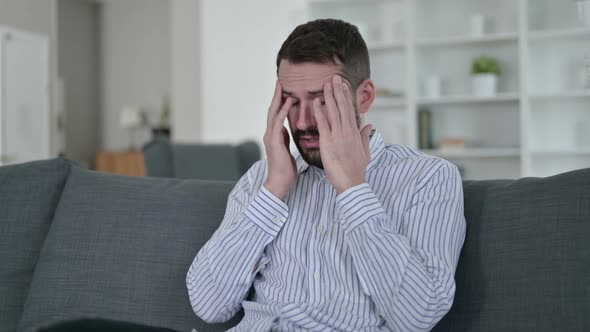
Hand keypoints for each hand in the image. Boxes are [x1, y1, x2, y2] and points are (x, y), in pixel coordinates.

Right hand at [263, 80, 296, 199]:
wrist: (280, 182)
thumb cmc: (285, 169)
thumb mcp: (286, 149)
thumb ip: (284, 138)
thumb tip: (285, 128)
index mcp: (274, 135)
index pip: (276, 114)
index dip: (279, 101)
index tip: (284, 90)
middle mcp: (270, 134)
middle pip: (272, 110)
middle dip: (276, 95)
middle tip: (279, 81)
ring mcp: (270, 137)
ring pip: (273, 113)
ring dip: (278, 99)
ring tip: (281, 86)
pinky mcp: (274, 142)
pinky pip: (278, 123)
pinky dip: (283, 111)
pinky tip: (288, 101)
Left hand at [313, 75, 371, 193]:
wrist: (352, 182)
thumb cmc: (357, 170)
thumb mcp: (365, 151)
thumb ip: (366, 136)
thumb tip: (370, 125)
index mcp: (355, 132)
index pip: (350, 109)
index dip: (346, 96)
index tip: (343, 85)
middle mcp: (348, 131)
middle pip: (343, 106)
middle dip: (338, 90)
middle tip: (334, 77)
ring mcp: (338, 135)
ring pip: (334, 111)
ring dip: (330, 96)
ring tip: (326, 83)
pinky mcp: (329, 142)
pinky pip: (323, 123)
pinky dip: (320, 111)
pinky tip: (317, 101)